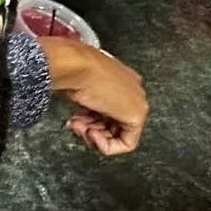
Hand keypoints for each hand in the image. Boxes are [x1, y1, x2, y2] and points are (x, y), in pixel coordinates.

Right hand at [41, 38, 147, 154]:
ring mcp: (136, 102)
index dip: (89, 120)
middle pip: (113, 124)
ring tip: (79, 127)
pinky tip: (91, 134)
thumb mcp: (80, 88)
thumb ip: (87, 103)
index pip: (108, 110)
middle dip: (91, 129)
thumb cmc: (75, 69)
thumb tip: (82, 115)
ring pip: (118, 135)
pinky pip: (126, 143)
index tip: (76, 120)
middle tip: (76, 126)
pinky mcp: (136, 116)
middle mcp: (132, 90)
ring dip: (94, 137)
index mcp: (122, 79)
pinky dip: (105, 145)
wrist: (78, 66)